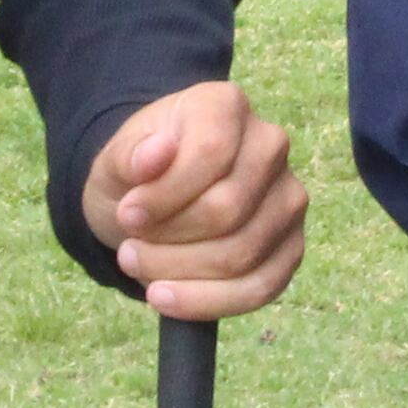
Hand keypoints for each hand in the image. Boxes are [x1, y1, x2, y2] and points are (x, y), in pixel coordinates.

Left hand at [80, 80, 309, 319]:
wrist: (151, 198)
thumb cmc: (138, 173)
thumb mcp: (116, 159)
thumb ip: (128, 155)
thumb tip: (155, 154)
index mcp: (226, 106)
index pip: (212, 152)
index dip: (166, 194)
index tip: (128, 212)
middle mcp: (270, 146)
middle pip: (228, 209)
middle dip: (168, 239)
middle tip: (128, 248)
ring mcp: (288, 198)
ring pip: (242, 254)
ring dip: (179, 272)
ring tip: (140, 265)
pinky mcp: (291, 248)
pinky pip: (260, 288)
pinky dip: (206, 301)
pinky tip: (165, 298)